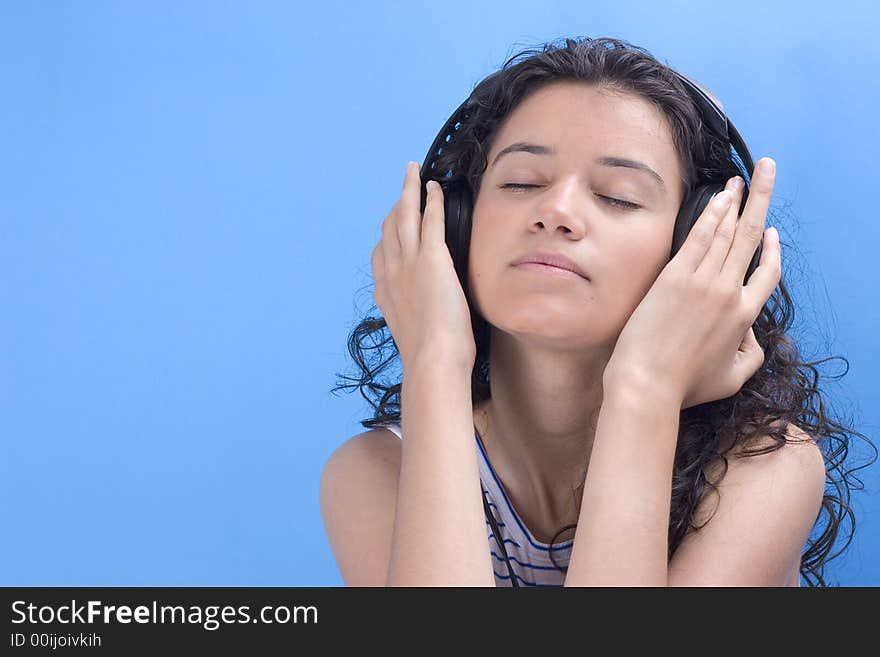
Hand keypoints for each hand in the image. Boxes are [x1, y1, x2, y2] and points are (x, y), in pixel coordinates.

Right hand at [371, 162, 475, 371]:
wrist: (432, 359)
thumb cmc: (430, 356)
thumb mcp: (412, 334)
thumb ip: (413, 317)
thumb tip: (424, 317)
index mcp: (385, 292)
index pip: (381, 254)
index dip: (387, 235)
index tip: (393, 225)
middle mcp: (391, 272)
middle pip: (389, 227)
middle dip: (395, 204)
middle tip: (404, 187)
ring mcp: (409, 262)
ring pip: (404, 215)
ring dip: (409, 190)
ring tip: (414, 172)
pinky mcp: (432, 258)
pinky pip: (430, 219)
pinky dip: (430, 200)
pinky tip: (435, 188)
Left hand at [603, 158, 781, 409]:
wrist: (648, 382)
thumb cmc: (685, 385)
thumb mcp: (733, 378)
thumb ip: (752, 355)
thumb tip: (751, 335)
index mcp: (745, 316)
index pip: (769, 273)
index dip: (774, 250)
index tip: (772, 233)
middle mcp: (728, 292)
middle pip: (751, 238)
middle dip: (762, 200)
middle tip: (767, 172)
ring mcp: (702, 281)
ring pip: (726, 232)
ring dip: (736, 201)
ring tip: (743, 178)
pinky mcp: (674, 276)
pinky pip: (699, 237)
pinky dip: (712, 215)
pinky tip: (720, 197)